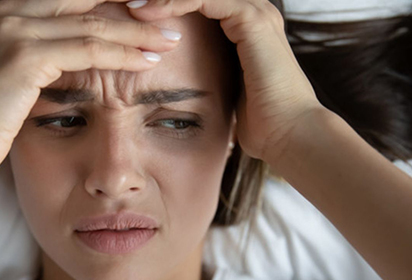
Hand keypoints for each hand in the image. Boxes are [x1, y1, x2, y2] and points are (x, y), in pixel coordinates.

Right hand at [0, 0, 180, 177]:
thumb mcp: (18, 74)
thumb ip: (47, 51)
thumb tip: (87, 49)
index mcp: (9, 9)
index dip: (115, 4)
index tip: (150, 16)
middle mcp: (11, 10)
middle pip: (88, 0)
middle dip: (133, 10)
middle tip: (168, 22)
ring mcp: (15, 29)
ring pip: (94, 24)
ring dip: (138, 33)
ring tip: (169, 41)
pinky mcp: (24, 56)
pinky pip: (89, 50)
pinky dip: (123, 55)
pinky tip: (148, 61)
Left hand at [127, 0, 321, 162]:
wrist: (288, 135)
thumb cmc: (259, 123)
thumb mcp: (224, 90)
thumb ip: (207, 75)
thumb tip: (181, 86)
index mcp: (245, 25)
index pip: (198, 0)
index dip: (165, 2)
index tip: (129, 13)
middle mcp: (252, 11)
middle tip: (122, 2)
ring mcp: (255, 12)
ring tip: (129, 4)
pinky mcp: (252, 20)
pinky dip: (174, 2)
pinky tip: (147, 12)